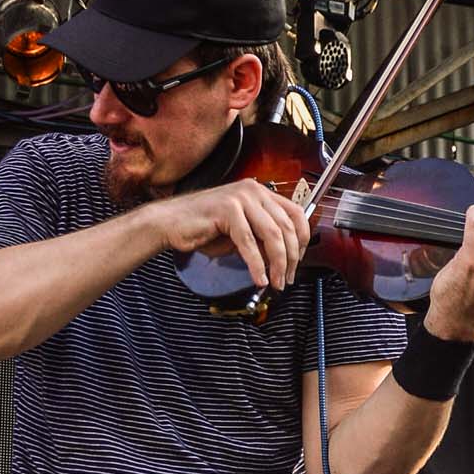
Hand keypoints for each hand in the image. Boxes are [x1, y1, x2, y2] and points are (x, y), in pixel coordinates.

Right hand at [151, 178, 310, 293]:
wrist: (170, 224)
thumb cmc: (202, 229)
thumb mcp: (242, 233)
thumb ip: (263, 239)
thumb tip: (282, 258)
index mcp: (260, 192)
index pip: (296, 214)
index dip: (302, 241)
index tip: (298, 262)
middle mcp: (254, 190)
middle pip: (287, 227)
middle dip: (291, 258)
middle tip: (287, 278)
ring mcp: (241, 198)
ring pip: (272, 235)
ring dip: (277, 263)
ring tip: (276, 282)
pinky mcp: (227, 210)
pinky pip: (250, 243)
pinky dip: (256, 265)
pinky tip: (259, 278)